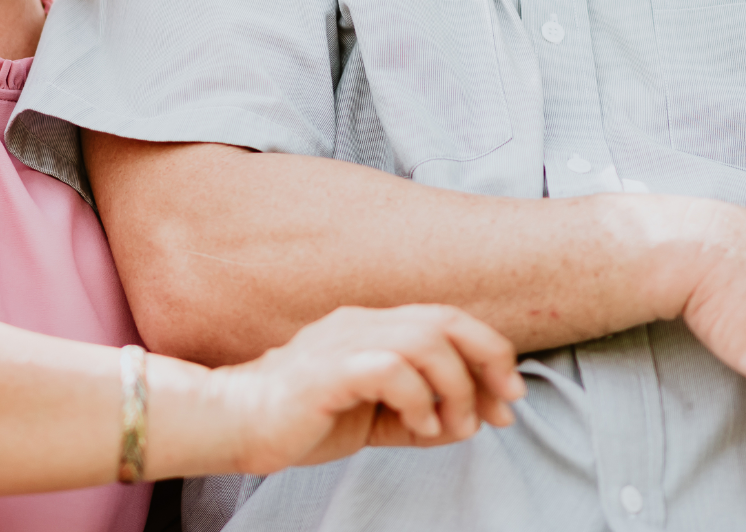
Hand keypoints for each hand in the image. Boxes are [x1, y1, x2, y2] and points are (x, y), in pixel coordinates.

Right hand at [208, 305, 525, 474]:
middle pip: (445, 318)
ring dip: (455, 386)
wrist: (235, 423)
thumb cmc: (301, 420)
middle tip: (505, 405)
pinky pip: (389, 368)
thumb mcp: (375, 419)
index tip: (510, 397)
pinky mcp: (326, 370)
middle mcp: (362, 322)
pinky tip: (421, 425)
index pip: (447, 320)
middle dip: (488, 358)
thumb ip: (419, 415)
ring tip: (454, 426)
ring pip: (424, 340)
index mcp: (373, 326)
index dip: (489, 352)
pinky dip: (419, 396)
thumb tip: (470, 420)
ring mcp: (343, 341)